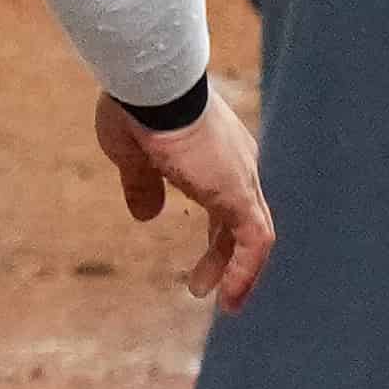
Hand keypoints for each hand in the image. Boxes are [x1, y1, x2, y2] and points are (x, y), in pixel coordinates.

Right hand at [95, 92, 273, 306]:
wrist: (150, 86)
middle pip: (240, 218)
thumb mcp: (133, 157)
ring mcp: (242, 176)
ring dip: (236, 270)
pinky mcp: (240, 192)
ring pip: (253, 232)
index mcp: (214, 152)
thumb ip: (143, 186)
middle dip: (221, 254)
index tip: (200, 258)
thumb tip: (147, 215)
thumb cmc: (136, 109)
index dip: (215, 232)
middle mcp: (237, 163)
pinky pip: (255, 240)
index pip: (226, 199)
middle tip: (200, 286)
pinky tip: (228, 298)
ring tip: (221, 302)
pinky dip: (245, 271)